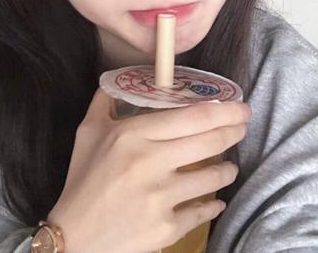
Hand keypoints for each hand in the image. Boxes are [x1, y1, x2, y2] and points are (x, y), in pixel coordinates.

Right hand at [48, 88, 249, 252]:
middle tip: (243, 126)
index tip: (239, 107)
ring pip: (213, 177)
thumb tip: (119, 81)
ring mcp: (161, 197)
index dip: (224, 110)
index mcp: (133, 135)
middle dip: (235, 131)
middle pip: (210, 141)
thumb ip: (105, 101)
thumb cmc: (82, 178)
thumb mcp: (88, 132)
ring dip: (227, 169)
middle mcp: (150, 163)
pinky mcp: (167, 228)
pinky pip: (203, 211)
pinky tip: (215, 201)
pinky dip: (214, 204)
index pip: (192, 117)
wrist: (75, 235)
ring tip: (228, 166)